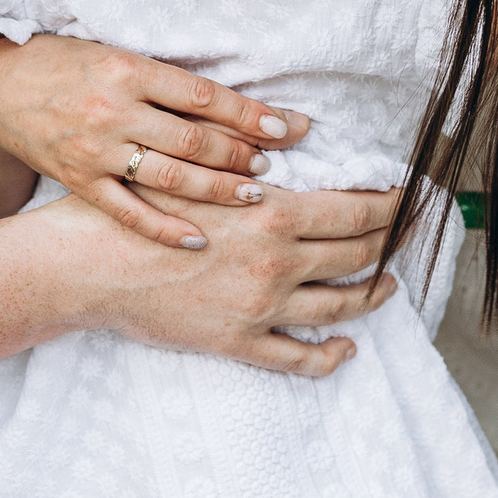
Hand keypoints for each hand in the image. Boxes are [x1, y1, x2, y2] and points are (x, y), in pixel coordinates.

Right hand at [0, 34, 311, 249]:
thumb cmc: (68, 65)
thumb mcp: (118, 56)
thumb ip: (168, 80)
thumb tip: (234, 104)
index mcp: (128, 69)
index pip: (204, 95)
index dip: (249, 114)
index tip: (286, 128)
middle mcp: (114, 109)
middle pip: (195, 139)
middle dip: (243, 155)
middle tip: (275, 167)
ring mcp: (96, 149)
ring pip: (170, 176)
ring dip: (218, 189)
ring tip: (254, 196)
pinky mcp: (79, 181)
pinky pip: (128, 211)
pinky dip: (166, 228)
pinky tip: (199, 239)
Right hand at [52, 185, 401, 375]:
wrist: (87, 266)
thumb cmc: (139, 205)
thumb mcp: (201, 171)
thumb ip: (253, 163)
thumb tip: (296, 140)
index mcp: (275, 213)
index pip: (358, 209)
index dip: (392, 204)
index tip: (410, 197)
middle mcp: (279, 263)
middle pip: (359, 253)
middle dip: (392, 241)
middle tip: (410, 233)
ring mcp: (262, 307)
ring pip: (342, 305)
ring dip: (374, 293)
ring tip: (389, 285)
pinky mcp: (238, 342)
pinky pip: (299, 357)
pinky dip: (331, 355)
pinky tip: (346, 348)